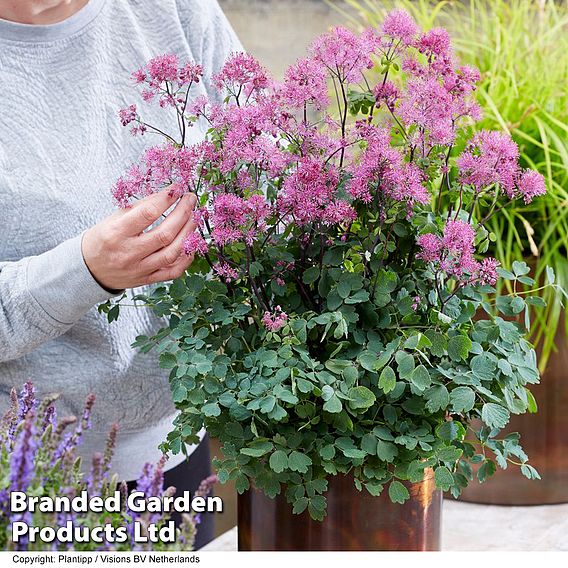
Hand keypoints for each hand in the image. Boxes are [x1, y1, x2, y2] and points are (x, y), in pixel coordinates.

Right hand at [82, 191, 197, 289]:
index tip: (177, 188)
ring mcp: (139, 269)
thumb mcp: (113, 218)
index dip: (166, 199)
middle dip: (182, 214)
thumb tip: (167, 195)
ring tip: (194, 219)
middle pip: (164, 234)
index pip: (147, 213)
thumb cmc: (103, 239)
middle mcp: (128, 252)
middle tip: (191, 200)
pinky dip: (186, 258)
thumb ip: (139, 208)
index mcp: (116, 233)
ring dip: (188, 234)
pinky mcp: (147, 280)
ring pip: (171, 253)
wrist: (90, 270)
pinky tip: (190, 243)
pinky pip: (173, 272)